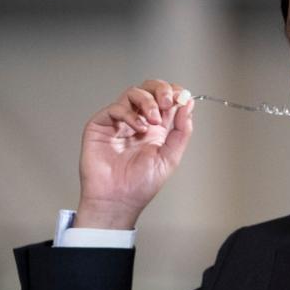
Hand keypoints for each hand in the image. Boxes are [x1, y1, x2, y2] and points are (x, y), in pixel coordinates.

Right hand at [74, 79, 194, 228]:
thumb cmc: (140, 185)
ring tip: (153, 121)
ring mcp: (119, 121)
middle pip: (150, 89)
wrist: (118, 200)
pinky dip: (130, 114)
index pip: (167, 99)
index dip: (175, 94)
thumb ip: (181, 131)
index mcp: (157, 128)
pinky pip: (116, 108)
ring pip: (133, 92)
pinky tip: (138, 129)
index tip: (183, 98)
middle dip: (161, 90)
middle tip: (167, 102)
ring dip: (148, 102)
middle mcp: (138, 121)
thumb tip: (188, 105)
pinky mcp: (102, 124)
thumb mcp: (170, 157)